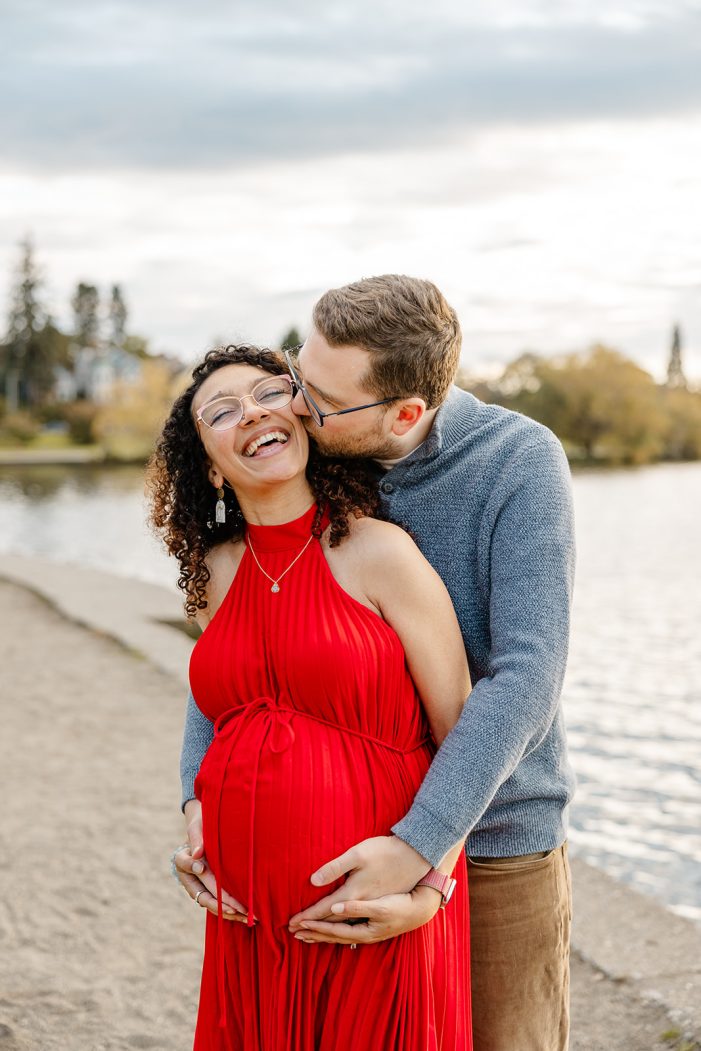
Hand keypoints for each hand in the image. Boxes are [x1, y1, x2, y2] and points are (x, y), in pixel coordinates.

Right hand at [175, 800, 251, 922]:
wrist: (204, 830)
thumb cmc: (201, 826)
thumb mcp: (196, 827)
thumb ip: (196, 838)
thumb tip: (198, 855)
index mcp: (181, 860)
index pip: (187, 866)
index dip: (195, 870)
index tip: (202, 868)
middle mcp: (189, 878)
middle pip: (205, 894)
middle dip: (223, 903)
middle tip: (239, 909)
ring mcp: (199, 886)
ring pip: (212, 904)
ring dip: (230, 912)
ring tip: (248, 918)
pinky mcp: (210, 889)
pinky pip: (219, 904)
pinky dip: (231, 910)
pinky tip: (246, 915)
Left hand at [291, 887, 441, 944]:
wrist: (422, 905)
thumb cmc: (402, 904)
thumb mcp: (381, 904)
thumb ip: (357, 907)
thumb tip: (335, 908)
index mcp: (363, 928)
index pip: (332, 927)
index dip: (314, 924)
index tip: (297, 922)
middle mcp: (364, 934)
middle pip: (333, 935)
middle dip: (313, 933)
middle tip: (293, 932)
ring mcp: (368, 932)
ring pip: (339, 935)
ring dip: (321, 934)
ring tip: (305, 934)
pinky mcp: (371, 926)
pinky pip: (345, 931)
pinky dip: (333, 931)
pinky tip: (329, 930)